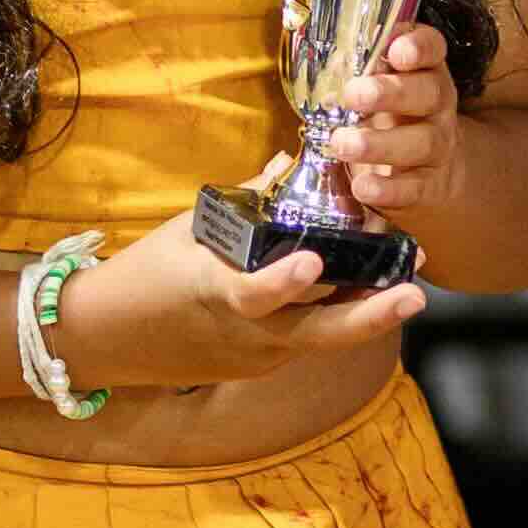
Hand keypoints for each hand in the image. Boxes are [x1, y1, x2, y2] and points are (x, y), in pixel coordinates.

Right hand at [56, 212, 428, 398]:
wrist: (111, 339)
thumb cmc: (147, 273)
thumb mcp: (188, 229)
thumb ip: (244, 201)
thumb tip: (287, 164)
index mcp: (214, 292)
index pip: (254, 294)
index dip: (284, 282)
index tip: (314, 262)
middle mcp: (244, 332)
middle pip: (316, 335)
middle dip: (371, 316)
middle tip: (416, 292)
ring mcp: (258, 354)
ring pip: (322, 337)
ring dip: (367, 310)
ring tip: (411, 278)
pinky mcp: (265, 363)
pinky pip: (310, 337)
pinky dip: (337, 313)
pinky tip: (371, 288)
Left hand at [324, 24, 471, 249]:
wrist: (429, 170)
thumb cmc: (382, 107)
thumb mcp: (362, 69)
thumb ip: (324, 20)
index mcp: (421, 68)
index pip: (432, 47)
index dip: (419, 46)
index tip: (397, 49)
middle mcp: (434, 103)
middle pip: (426, 92)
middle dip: (390, 92)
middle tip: (352, 95)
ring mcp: (434, 145)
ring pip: (419, 142)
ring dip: (380, 144)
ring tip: (341, 144)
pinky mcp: (427, 186)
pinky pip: (413, 188)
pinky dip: (389, 190)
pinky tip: (362, 188)